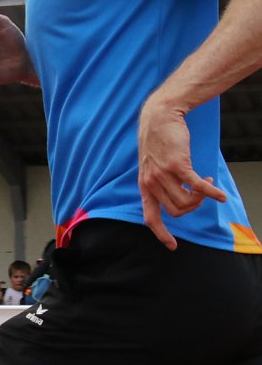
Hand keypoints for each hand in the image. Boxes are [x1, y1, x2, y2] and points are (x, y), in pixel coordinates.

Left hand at [138, 93, 226, 249]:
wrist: (159, 118)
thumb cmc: (159, 143)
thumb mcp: (151, 166)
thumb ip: (159, 183)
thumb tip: (175, 199)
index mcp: (144, 186)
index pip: (151, 217)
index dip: (161, 233)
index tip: (172, 246)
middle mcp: (151, 183)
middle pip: (176, 211)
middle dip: (192, 207)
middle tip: (199, 194)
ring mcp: (163, 175)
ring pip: (186, 201)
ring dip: (200, 197)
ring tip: (205, 181)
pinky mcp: (178, 165)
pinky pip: (197, 187)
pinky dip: (211, 193)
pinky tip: (220, 195)